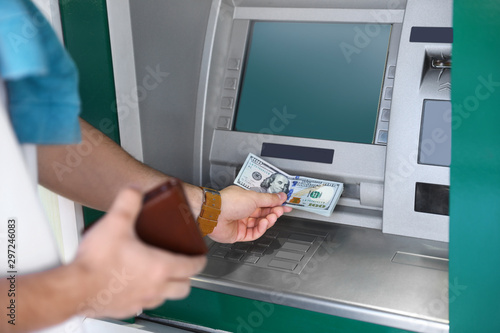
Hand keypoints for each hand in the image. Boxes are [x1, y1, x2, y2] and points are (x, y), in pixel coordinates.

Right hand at [73, 188, 205, 318]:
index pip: (191, 266)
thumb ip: (128, 202)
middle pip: (184, 287)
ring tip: (161, 276)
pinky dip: (146, 296)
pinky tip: (136, 286)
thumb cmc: (96, 263)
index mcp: (159, 267)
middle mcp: (155, 287)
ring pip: (166, 298)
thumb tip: (134, 191)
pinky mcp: (126, 309)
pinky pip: (144, 305)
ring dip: (168, 288)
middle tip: (183, 267)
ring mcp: (141, 300)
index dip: (199, 260)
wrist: (73, 289)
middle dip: (187, 277)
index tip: (201, 257)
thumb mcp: (115, 223)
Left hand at [207, 185, 291, 242]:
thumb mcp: (254, 197)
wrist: (215, 214)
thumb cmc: (229, 202)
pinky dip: (261, 229)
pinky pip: (254, 233)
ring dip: (268, 220)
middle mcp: (242, 210)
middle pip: (263, 213)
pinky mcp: (239, 234)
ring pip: (259, 224)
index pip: (263, 202)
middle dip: (273, 212)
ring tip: (272, 217)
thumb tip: (280, 196)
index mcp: (245, 199)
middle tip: (281, 211)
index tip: (285, 204)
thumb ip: (269, 199)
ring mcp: (241, 222)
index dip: (275, 203)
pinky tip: (264, 224)